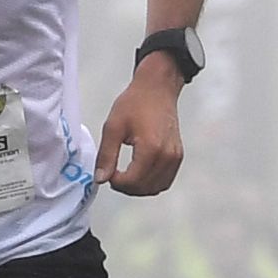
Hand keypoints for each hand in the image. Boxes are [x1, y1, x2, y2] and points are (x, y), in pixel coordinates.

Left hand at [93, 59, 186, 196]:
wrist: (157, 89)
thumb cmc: (135, 103)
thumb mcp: (113, 127)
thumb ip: (106, 156)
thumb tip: (100, 179)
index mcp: (151, 148)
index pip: (132, 181)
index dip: (116, 182)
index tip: (108, 173)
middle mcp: (167, 155)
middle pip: (144, 188)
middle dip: (126, 187)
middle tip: (113, 176)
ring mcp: (175, 157)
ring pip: (156, 188)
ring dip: (138, 188)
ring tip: (125, 176)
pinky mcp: (178, 156)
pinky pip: (165, 181)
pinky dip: (151, 183)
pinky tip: (138, 174)